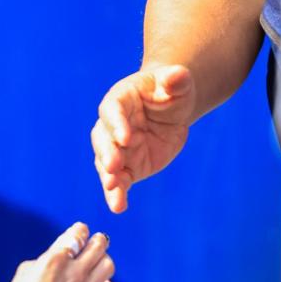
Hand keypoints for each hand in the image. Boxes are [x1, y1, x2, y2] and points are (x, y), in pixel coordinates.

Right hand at [0, 222, 115, 281]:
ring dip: (104, 260)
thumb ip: (47, 260)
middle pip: (99, 246)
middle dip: (98, 240)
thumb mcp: (25, 272)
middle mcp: (74, 273)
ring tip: (99, 263)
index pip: (78, 234)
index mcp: (55, 259)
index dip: (81, 230)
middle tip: (97, 241)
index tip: (81, 231)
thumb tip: (60, 258)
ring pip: (108, 266)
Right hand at [91, 64, 195, 212]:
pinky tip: (119, 206)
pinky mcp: (128, 167)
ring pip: (105, 163)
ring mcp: (118, 148)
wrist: (172, 109)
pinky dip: (117, 194)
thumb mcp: (177, 83)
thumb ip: (175, 79)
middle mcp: (113, 125)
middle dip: (107, 152)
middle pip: (103, 138)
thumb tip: (177, 75)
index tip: (125, 137)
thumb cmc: (171, 90)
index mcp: (121, 99)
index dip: (117, 123)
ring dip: (108, 176)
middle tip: (113, 165)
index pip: (113, 110)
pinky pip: (119, 181)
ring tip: (112, 188)